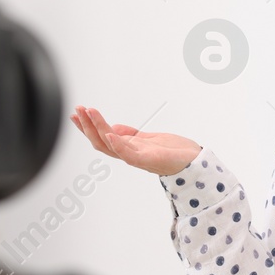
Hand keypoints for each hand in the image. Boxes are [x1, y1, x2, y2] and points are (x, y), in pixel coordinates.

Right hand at [70, 106, 202, 176]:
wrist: (197, 163)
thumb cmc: (176, 153)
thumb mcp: (150, 139)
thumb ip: (131, 135)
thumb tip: (112, 128)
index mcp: (129, 149)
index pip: (102, 138)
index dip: (88, 127)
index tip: (76, 114)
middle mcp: (130, 155)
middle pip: (101, 142)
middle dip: (87, 126)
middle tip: (77, 110)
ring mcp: (138, 158)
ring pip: (110, 145)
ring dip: (97, 128)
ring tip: (88, 113)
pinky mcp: (149, 161)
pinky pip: (129, 154)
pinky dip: (118, 144)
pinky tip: (109, 132)